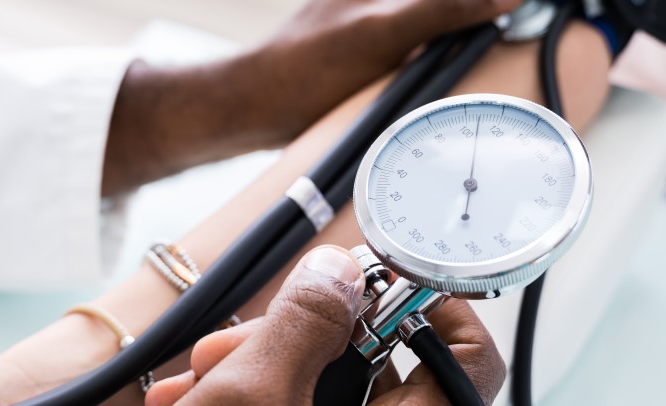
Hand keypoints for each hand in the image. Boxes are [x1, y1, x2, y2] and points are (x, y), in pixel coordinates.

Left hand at [105, 0, 525, 194]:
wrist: (262, 104)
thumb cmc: (313, 65)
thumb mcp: (393, 29)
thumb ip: (451, 2)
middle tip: (472, 10)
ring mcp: (373, 5)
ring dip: (450, 11)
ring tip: (453, 42)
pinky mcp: (368, 38)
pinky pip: (414, 24)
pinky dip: (431, 38)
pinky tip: (430, 66)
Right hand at [145, 245, 504, 405]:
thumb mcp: (253, 397)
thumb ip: (304, 323)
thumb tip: (339, 273)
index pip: (467, 356)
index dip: (426, 303)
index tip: (366, 283)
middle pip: (379, 369)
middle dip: (296, 339)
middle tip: (236, 342)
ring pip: (327, 394)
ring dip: (259, 371)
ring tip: (198, 380)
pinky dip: (255, 404)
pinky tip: (200, 401)